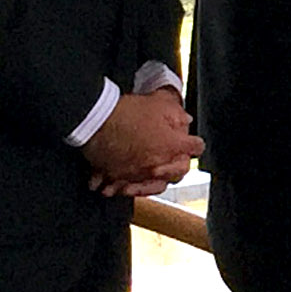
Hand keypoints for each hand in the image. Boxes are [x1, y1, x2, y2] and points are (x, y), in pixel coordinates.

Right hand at [83, 87, 199, 195]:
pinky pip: (127, 188)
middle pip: (179, 172)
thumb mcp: (159, 103)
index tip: (193, 142)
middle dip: (180, 164)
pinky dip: (129, 186)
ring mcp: (138, 174)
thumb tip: (185, 120)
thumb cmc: (127, 112)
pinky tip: (127, 182)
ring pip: (156, 185)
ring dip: (159, 179)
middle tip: (175, 157)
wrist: (95, 121)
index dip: (195, 143)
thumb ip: (177, 113)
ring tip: (154, 172)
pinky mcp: (118, 178)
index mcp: (173, 146)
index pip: (196, 147)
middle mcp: (158, 165)